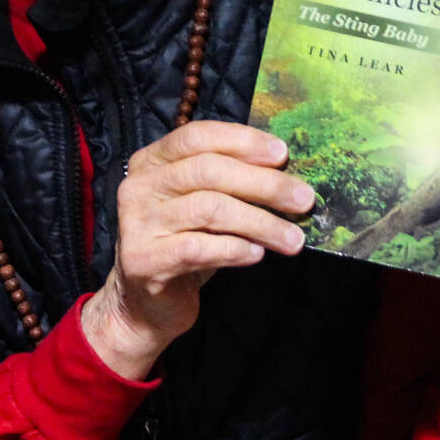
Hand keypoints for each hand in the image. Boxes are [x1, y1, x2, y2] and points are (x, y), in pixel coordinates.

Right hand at [81, 121, 309, 380]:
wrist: (147, 302)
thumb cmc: (185, 244)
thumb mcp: (204, 204)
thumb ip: (231, 183)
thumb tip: (288, 171)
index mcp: (151, 162)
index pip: (197, 136)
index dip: (242, 141)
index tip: (283, 154)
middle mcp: (138, 187)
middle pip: (207, 171)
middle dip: (263, 184)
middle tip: (303, 200)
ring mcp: (136, 224)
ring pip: (208, 209)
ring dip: (259, 222)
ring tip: (292, 239)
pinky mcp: (143, 260)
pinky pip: (198, 248)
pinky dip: (235, 249)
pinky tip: (257, 254)